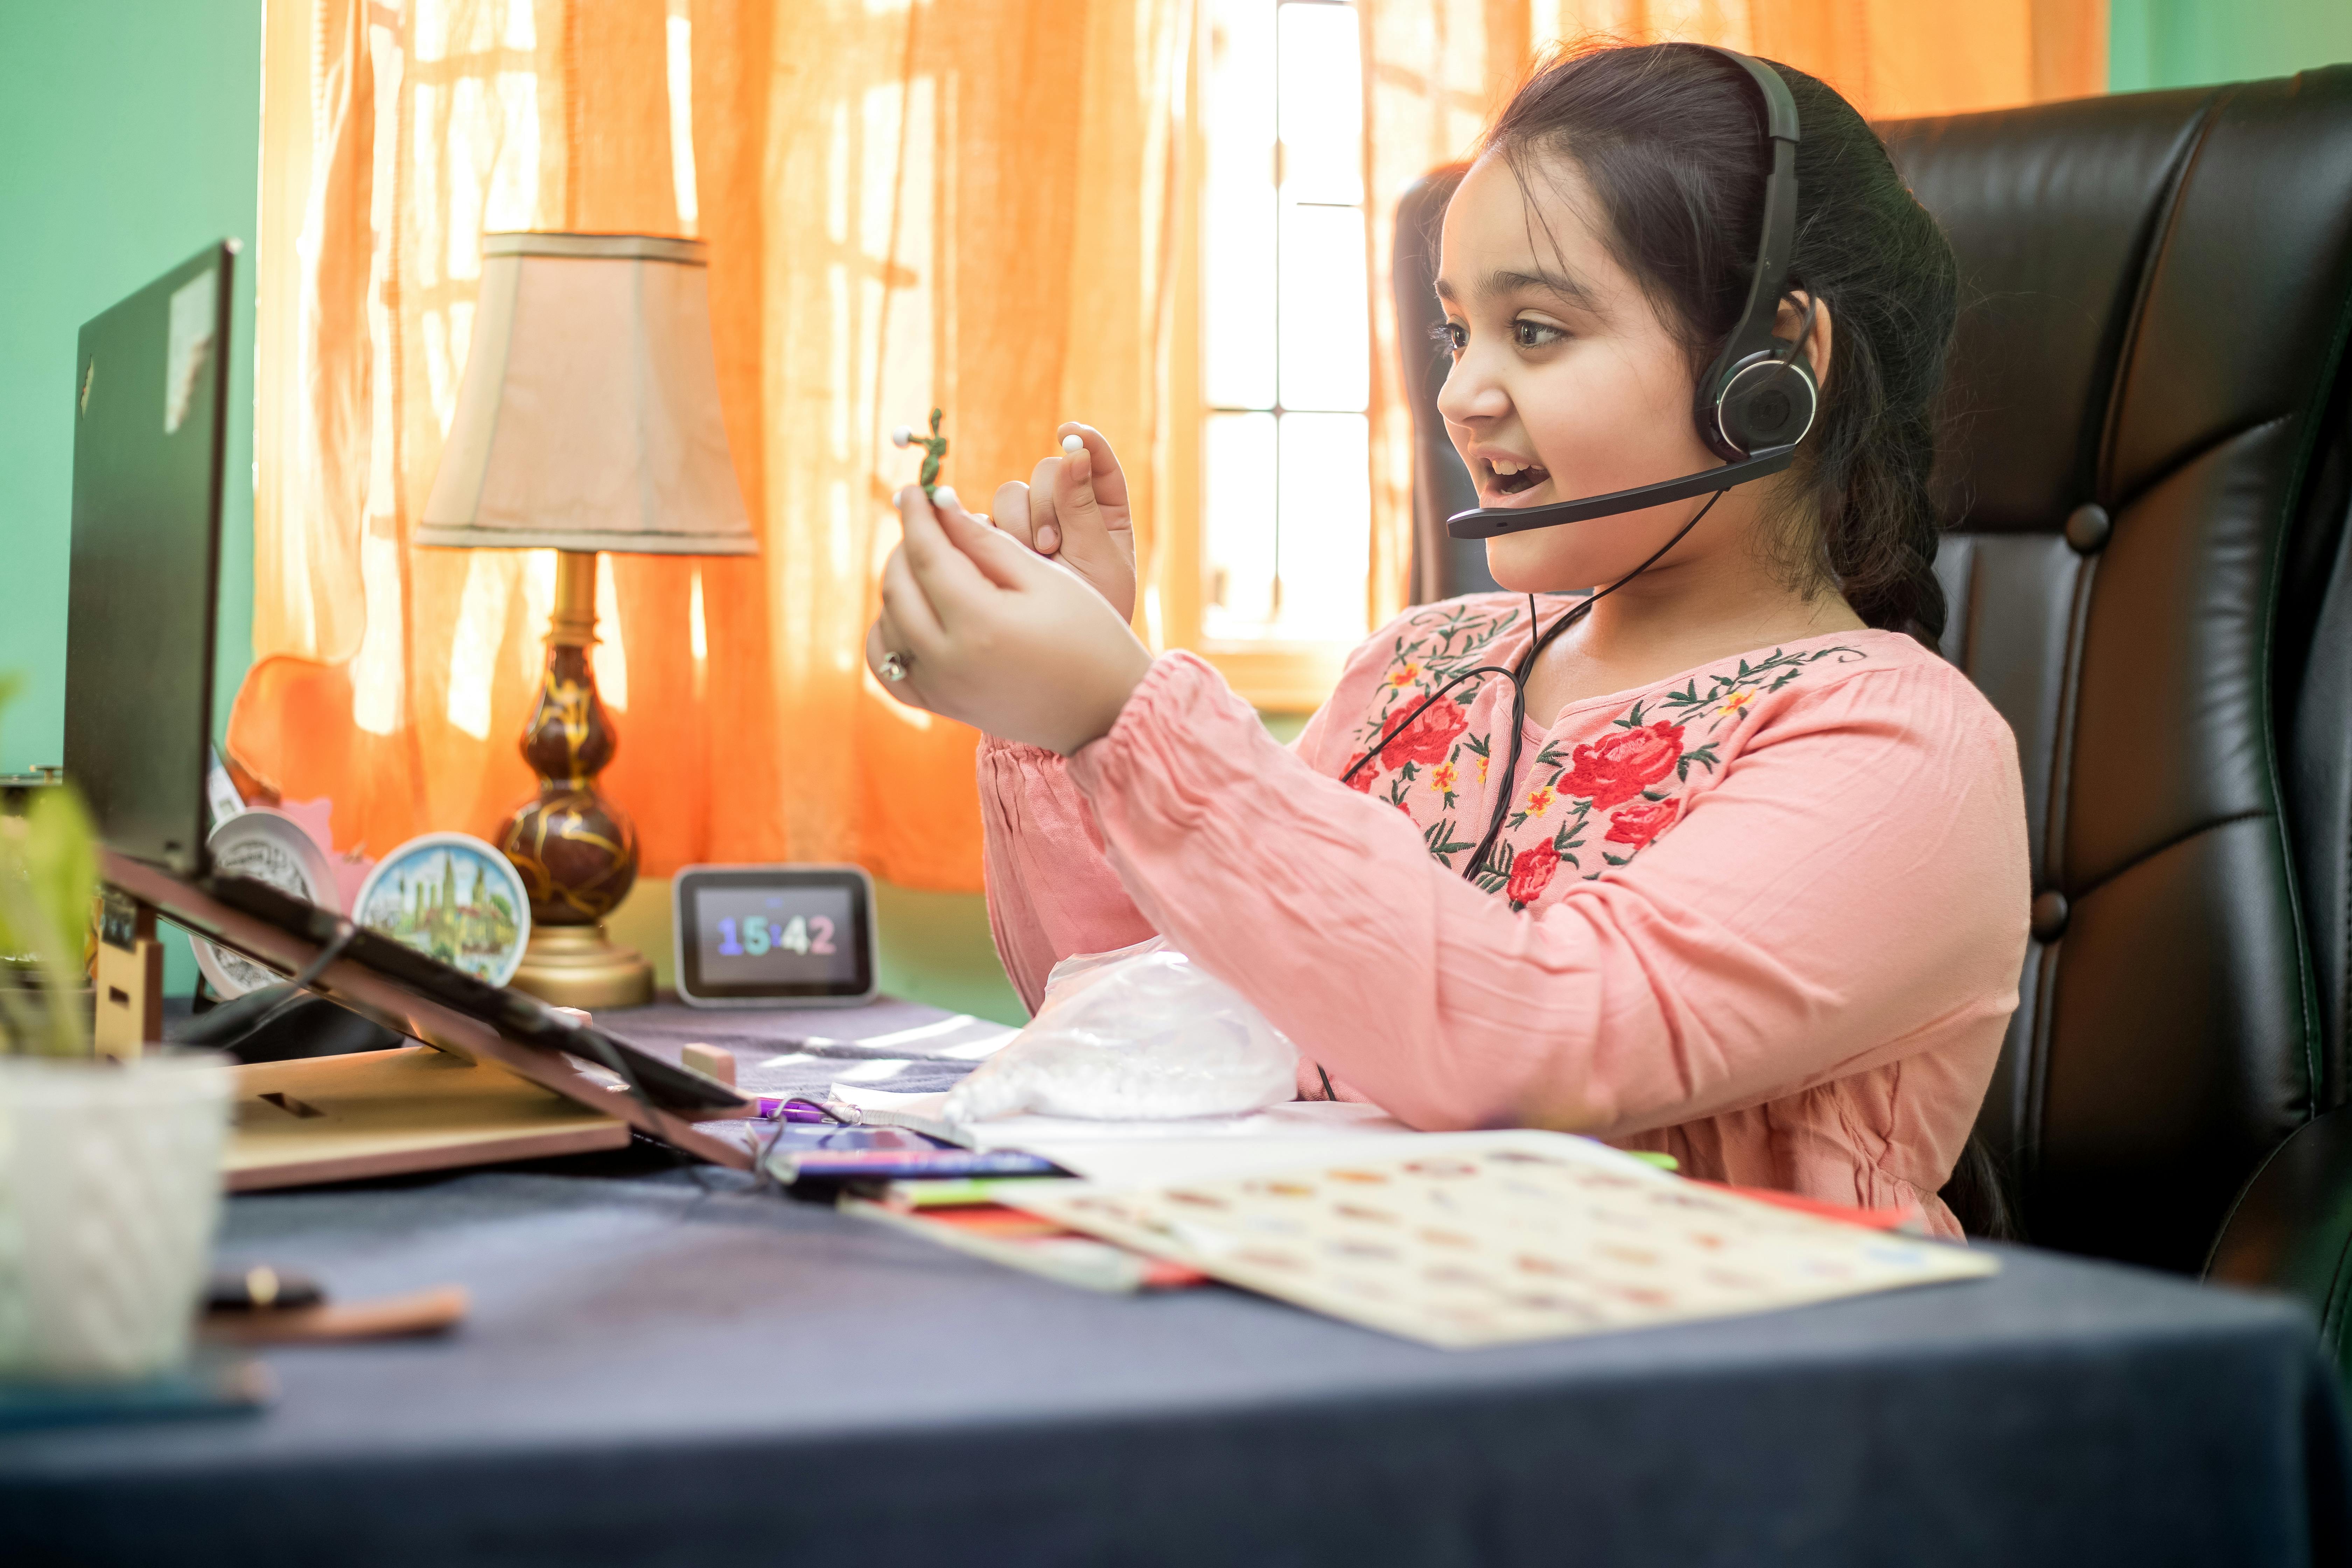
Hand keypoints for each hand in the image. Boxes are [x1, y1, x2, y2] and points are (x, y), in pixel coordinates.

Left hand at [866, 484, 1154, 754]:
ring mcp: (939, 689)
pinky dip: (890, 631)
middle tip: (926, 523)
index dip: (917, 517)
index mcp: (981, 625)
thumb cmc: (1089, 636)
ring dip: (899, 585)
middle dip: (906, 545)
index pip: (927, 556)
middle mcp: (948, 662)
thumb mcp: (1045, 578)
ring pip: (887, 623)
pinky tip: (915, 610)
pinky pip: (886, 666)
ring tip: (929, 563)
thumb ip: (987, 541)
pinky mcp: (939, 706)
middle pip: (898, 588)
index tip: (914, 490)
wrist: (1104, 711)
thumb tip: (940, 504)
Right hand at [988, 423, 1136, 620]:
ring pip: (1011, 495)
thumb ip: (1084, 509)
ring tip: (1033, 563)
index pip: (1095, 462)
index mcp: (1105, 509)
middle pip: (1045, 473)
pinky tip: (1004, 562)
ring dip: (1020, 525)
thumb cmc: (1096, 610)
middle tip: (1050, 546)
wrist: (1060, 654)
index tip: (1070, 434)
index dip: (1084, 442)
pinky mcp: (997, 540)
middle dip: (1046, 504)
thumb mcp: (1100, 560)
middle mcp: (1065, 509)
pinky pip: (985, 520)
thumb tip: (1075, 452)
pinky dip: (992, 537)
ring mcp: (1028, 523)